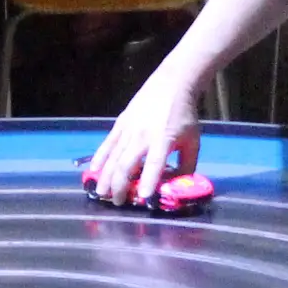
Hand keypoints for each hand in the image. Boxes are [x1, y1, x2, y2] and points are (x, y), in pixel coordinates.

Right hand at [89, 55, 202, 204]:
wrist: (171, 84)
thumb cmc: (184, 115)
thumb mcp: (193, 140)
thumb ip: (187, 165)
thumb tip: (175, 185)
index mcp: (163, 139)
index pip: (155, 163)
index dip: (149, 180)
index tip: (143, 197)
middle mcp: (142, 135)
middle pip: (127, 164)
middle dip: (120, 186)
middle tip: (118, 203)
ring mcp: (128, 129)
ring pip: (113, 157)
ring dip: (106, 177)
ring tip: (102, 194)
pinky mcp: (120, 123)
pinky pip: (107, 144)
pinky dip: (100, 158)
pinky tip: (94, 171)